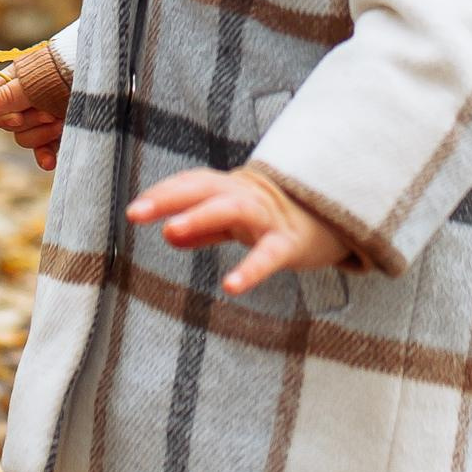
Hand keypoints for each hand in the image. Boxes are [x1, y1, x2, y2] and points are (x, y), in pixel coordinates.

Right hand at [0, 43, 70, 171]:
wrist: (105, 76)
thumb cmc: (68, 72)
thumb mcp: (37, 84)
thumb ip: (9, 96)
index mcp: (16, 81)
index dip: (4, 115)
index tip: (20, 116)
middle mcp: (27, 100)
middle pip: (10, 125)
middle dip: (30, 123)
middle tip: (49, 113)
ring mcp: (43, 116)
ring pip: (25, 138)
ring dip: (42, 135)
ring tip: (60, 122)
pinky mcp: (58, 131)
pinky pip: (43, 150)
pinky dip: (45, 155)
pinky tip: (50, 162)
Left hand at [128, 164, 349, 295]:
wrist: (336, 212)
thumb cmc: (277, 217)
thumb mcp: (238, 219)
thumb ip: (204, 229)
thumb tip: (168, 235)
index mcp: (232, 189)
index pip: (192, 184)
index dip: (163, 193)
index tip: (134, 209)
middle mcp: (247, 196)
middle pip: (204, 189)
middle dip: (169, 198)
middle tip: (136, 212)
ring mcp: (269, 217)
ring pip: (232, 209)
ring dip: (200, 217)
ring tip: (171, 230)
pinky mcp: (289, 243)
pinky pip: (267, 255)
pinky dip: (249, 269)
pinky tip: (230, 287)